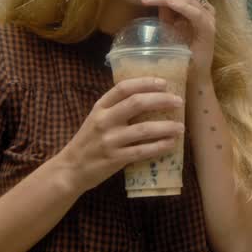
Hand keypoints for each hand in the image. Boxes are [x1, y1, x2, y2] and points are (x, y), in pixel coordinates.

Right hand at [56, 77, 184, 194]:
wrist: (71, 168)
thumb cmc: (89, 141)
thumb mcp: (97, 118)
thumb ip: (116, 108)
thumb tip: (150, 98)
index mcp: (100, 107)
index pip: (124, 87)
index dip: (146, 83)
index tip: (164, 83)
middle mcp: (104, 120)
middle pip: (137, 103)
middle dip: (162, 100)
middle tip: (179, 102)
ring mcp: (109, 140)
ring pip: (144, 129)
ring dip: (166, 127)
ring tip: (181, 127)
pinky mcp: (115, 159)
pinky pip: (142, 151)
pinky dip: (159, 146)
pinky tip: (171, 143)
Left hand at [140, 0, 215, 76]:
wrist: (191, 76)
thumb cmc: (179, 53)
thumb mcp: (169, 26)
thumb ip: (165, 9)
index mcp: (196, 6)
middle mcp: (205, 9)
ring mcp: (208, 18)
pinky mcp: (209, 30)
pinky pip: (195, 12)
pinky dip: (181, 5)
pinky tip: (167, 2)